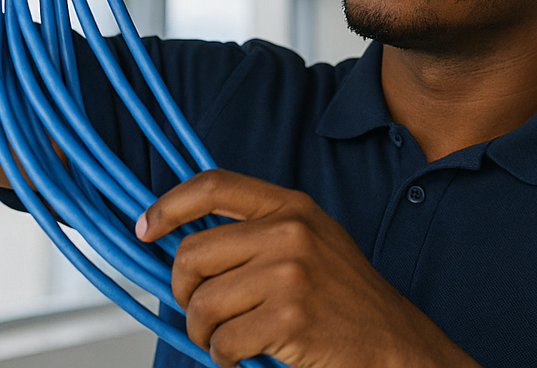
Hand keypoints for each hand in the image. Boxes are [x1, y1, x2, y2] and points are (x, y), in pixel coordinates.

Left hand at [136, 170, 479, 367]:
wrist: (392, 342)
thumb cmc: (342, 296)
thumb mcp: (307, 242)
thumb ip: (256, 233)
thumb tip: (184, 245)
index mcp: (290, 205)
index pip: (214, 185)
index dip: (170, 204)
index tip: (145, 226)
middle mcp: (289, 229)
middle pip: (193, 253)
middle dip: (184, 293)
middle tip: (201, 313)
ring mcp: (290, 271)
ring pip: (202, 304)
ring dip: (205, 334)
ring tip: (231, 339)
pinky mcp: (290, 315)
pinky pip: (223, 341)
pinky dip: (225, 358)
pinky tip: (247, 356)